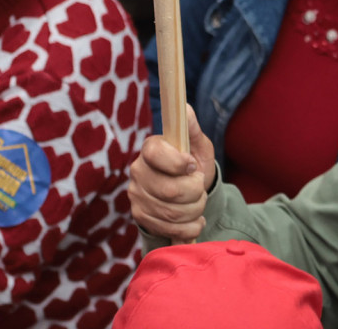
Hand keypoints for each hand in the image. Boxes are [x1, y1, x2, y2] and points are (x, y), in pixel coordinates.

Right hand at [126, 107, 216, 240]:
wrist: (190, 192)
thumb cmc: (193, 163)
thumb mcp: (198, 144)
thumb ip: (192, 128)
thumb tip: (184, 108)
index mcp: (150, 148)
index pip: (155, 154)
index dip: (177, 163)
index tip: (192, 165)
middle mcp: (138, 171)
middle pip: (169, 190)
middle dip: (195, 192)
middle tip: (200, 187)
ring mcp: (137, 196)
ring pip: (172, 213)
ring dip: (195, 210)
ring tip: (199, 202)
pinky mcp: (141, 217)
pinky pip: (168, 229)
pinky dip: (189, 228)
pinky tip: (194, 221)